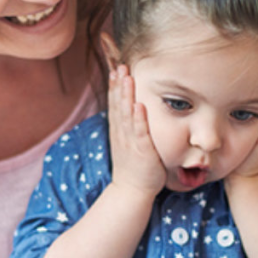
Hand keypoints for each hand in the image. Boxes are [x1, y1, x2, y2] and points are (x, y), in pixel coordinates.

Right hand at [108, 65, 165, 197]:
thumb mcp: (127, 144)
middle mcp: (122, 134)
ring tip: (127, 77)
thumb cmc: (134, 167)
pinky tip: (138, 105)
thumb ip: (129, 128)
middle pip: (119, 105)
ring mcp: (131, 142)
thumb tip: (133, 111)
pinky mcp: (142, 151)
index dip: (115, 87)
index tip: (116, 69)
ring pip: (127, 115)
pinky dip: (139, 119)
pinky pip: (140, 133)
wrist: (132, 191)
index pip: (115, 105)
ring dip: (126, 96)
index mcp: (119, 132)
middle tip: (120, 66)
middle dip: (119, 85)